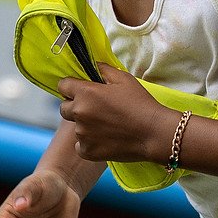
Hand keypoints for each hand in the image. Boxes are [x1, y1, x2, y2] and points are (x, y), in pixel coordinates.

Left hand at [58, 67, 176, 164]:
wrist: (155, 134)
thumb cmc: (141, 104)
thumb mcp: (124, 79)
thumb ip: (104, 70)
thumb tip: (93, 66)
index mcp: (85, 93)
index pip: (63, 86)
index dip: (72, 87)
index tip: (82, 91)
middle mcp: (79, 113)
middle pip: (64, 108)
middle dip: (76, 106)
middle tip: (96, 110)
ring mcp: (82, 134)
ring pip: (75, 128)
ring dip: (85, 126)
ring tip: (107, 127)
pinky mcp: (88, 151)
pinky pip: (80, 145)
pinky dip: (90, 143)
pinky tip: (106, 140)